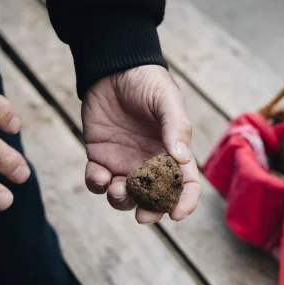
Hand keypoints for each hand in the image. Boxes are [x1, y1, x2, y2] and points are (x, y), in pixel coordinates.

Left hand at [82, 65, 200, 223]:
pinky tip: (99, 175)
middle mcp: (150, 162)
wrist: (112, 67)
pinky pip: (97, 181)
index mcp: (172, 152)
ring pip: (125, 196)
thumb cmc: (146, 81)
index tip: (176, 214)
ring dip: (121, 201)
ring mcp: (124, 162)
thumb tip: (181, 159)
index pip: (186, 184)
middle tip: (142, 216)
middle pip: (155, 199)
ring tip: (117, 188)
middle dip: (150, 212)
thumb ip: (175, 127)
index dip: (185, 202)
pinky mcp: (100, 156)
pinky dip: (97, 185)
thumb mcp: (166, 99)